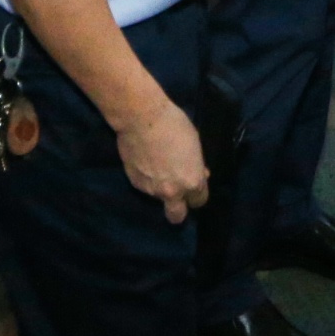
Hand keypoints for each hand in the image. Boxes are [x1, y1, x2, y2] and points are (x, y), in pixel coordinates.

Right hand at [111, 96, 214, 222]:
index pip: (199, 201)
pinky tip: (145, 161)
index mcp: (191, 182)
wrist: (141, 118)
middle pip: (177, 217)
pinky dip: (147, 178)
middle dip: (179, 210)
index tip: (194, 186)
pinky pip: (146, 186)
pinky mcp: (135, 183)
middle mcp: (172, 192)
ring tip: (157, 164)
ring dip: (161, 188)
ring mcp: (151, 190)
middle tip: (177, 195)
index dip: (197, 194)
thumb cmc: (174, 125)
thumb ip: (196, 165)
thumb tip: (199, 174)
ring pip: (159, 198)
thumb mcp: (194, 144)